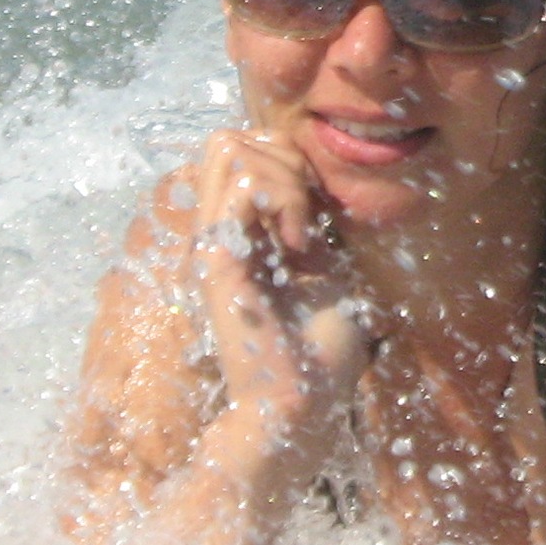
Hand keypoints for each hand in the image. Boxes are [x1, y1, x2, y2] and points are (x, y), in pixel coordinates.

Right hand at [188, 129, 371, 456]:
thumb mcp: (331, 271)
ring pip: (228, 149)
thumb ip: (320, 229)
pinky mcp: (219, 260)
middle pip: (227, 140)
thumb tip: (326, 188)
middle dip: (282, 156)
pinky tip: (299, 245)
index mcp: (242, 233)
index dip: (289, 159)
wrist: (304, 404)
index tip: (320, 210)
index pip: (244, 149)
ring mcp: (214, 243)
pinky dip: (283, 199)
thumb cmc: (321, 352)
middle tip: (310, 213)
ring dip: (283, 177)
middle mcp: (221, 232)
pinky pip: (240, 188)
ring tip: (303, 231)